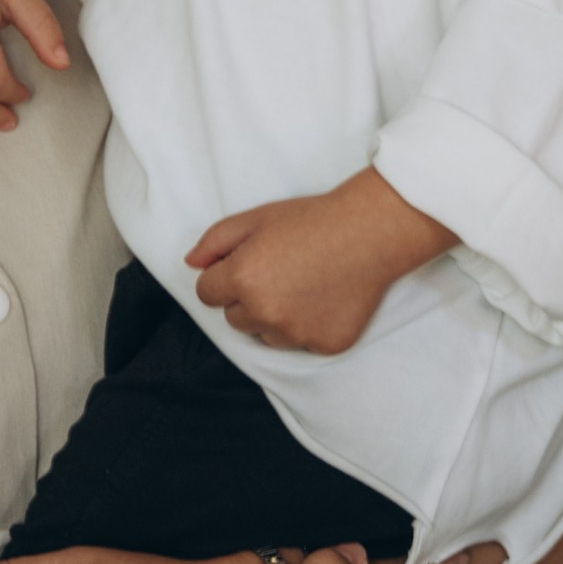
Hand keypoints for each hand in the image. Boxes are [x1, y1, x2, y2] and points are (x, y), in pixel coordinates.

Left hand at [188, 168, 454, 355]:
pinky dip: (308, 327)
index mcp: (241, 279)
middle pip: (234, 318)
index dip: (223, 277)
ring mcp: (295, 333)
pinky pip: (301, 344)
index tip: (247, 264)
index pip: (206, 293)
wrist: (371, 233)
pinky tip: (324, 299)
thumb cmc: (312, 220)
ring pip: (266, 335)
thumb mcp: (256, 218)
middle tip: (279, 272)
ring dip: (274, 318)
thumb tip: (191, 264)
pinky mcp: (324, 345)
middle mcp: (265, 312)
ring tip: (302, 286)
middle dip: (247, 299)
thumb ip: (215, 241)